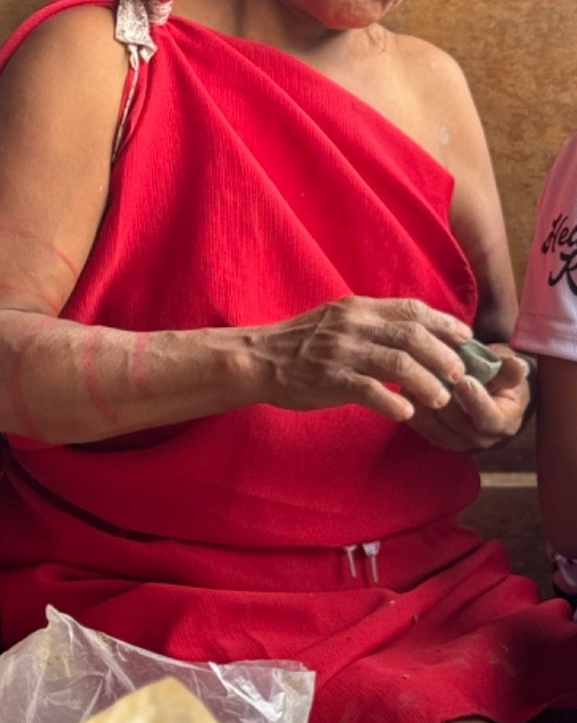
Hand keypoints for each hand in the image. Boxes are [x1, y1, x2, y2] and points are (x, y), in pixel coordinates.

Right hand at [248, 296, 470, 421]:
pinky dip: (394, 403)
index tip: (465, 338)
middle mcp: (354, 325)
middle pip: (413, 336)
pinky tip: (406, 414)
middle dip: (443, 356)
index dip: (445, 323)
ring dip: (426, 383)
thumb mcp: (336, 319)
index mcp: (358, 309)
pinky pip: (371, 391)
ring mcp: (342, 352)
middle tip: (459, 375)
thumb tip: (411, 333)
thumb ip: (371, 323)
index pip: (412, 310)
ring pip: (399, 364)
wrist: (258, 358)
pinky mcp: (330, 379)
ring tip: (440, 398)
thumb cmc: (299, 343)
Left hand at [409, 348, 530, 451]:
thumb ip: (510, 370)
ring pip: (432, 422)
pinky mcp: (435, 439)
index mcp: (504, 423)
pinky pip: (417, 423)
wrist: (489, 396)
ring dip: (423, 397)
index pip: (488, 418)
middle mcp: (480, 439)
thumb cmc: (501, 379)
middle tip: (430, 369)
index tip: (463, 380)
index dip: (474, 400)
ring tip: (417, 372)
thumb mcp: (509, 371)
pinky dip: (412, 404)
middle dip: (442, 394)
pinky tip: (410, 384)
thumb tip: (516, 366)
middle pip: (454, 420)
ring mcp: (455, 442)